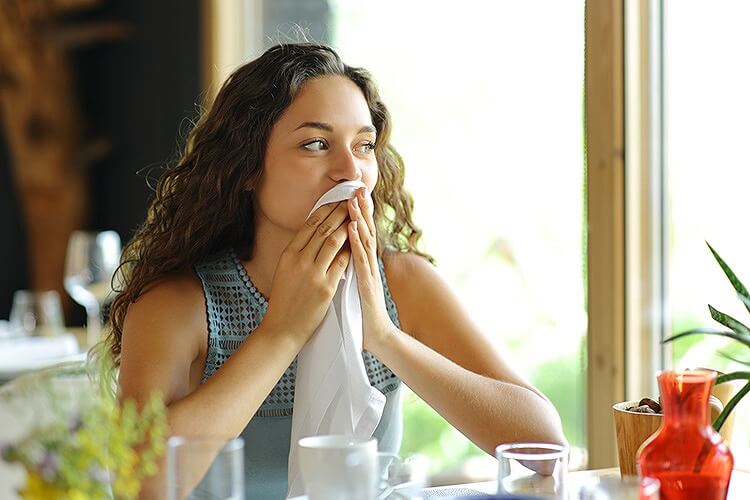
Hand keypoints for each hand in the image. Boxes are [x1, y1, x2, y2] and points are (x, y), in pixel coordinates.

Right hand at [262, 201, 351, 342]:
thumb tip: (312, 233)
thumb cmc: (285, 301)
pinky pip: (342, 263)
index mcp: (288, 254)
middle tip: (352, 200)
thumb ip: (298, 252)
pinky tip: (359, 241)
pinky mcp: (325, 288)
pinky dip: (351, 250)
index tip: (338, 199)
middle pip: (323, 228)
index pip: (309, 224)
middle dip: (340, 211)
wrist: (281, 329)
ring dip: (347, 225)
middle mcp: (299, 260)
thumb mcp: (285, 271)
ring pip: (333, 241)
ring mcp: (312, 273)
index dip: (326, 209)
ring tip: (357, 215)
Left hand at [347, 187, 396, 351]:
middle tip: (357, 187)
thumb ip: (351, 270)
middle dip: (361, 209)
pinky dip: (357, 241)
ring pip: (364, 240)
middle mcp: (368, 265)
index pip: (359, 234)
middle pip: (365, 231)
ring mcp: (368, 273)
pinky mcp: (367, 284)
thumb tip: (344, 257)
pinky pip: (361, 259)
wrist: (376, 337)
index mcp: (362, 265)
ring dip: (360, 218)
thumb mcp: (354, 287)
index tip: (352, 195)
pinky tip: (353, 227)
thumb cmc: (362, 315)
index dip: (357, 214)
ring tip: (355, 199)